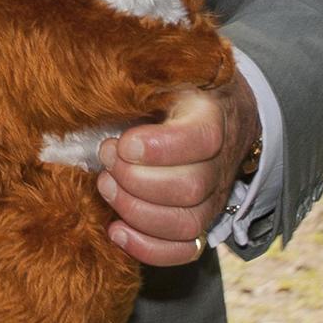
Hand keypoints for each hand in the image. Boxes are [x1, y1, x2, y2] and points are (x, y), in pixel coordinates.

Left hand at [96, 79, 259, 266]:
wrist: (217, 112)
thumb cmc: (177, 89)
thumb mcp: (167, 71)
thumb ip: (144, 74)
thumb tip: (102, 74)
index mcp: (212, 116)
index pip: (202, 138)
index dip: (160, 148)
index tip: (123, 143)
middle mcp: (219, 162)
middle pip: (190, 187)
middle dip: (136, 180)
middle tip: (106, 159)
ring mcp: (213, 197)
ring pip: (187, 224)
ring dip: (136, 211)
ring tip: (105, 185)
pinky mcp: (201, 222)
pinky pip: (185, 251)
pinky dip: (148, 249)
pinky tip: (115, 231)